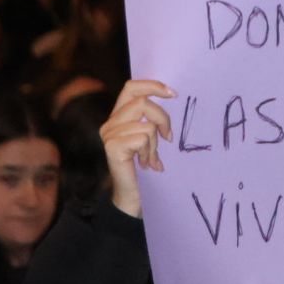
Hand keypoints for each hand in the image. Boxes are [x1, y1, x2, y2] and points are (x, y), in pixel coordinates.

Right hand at [100, 79, 175, 217]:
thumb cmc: (144, 168)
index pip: (131, 87)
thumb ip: (152, 119)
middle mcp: (109, 123)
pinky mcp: (113, 147)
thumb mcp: (150, 139)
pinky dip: (151, 152)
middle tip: (168, 137)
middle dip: (163, 118)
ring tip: (152, 157)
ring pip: (146, 124)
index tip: (174, 94)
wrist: (132, 198)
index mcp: (118, 117)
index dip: (152, 86)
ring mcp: (109, 135)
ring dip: (156, 143)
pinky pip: (143, 139)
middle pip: (142, 102)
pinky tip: (147, 164)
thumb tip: (171, 96)